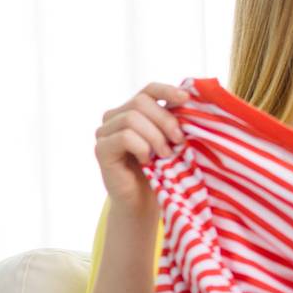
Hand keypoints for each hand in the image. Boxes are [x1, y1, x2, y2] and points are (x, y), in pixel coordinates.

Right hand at [93, 83, 188, 213]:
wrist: (144, 202)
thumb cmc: (161, 170)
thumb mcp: (171, 142)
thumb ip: (174, 122)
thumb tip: (191, 101)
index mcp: (133, 110)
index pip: (149, 90)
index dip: (167, 90)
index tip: (187, 99)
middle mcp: (114, 117)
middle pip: (141, 102)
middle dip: (165, 120)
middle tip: (179, 141)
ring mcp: (104, 132)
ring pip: (132, 118)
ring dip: (155, 137)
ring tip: (165, 155)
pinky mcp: (100, 149)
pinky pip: (124, 137)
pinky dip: (142, 147)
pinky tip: (148, 161)